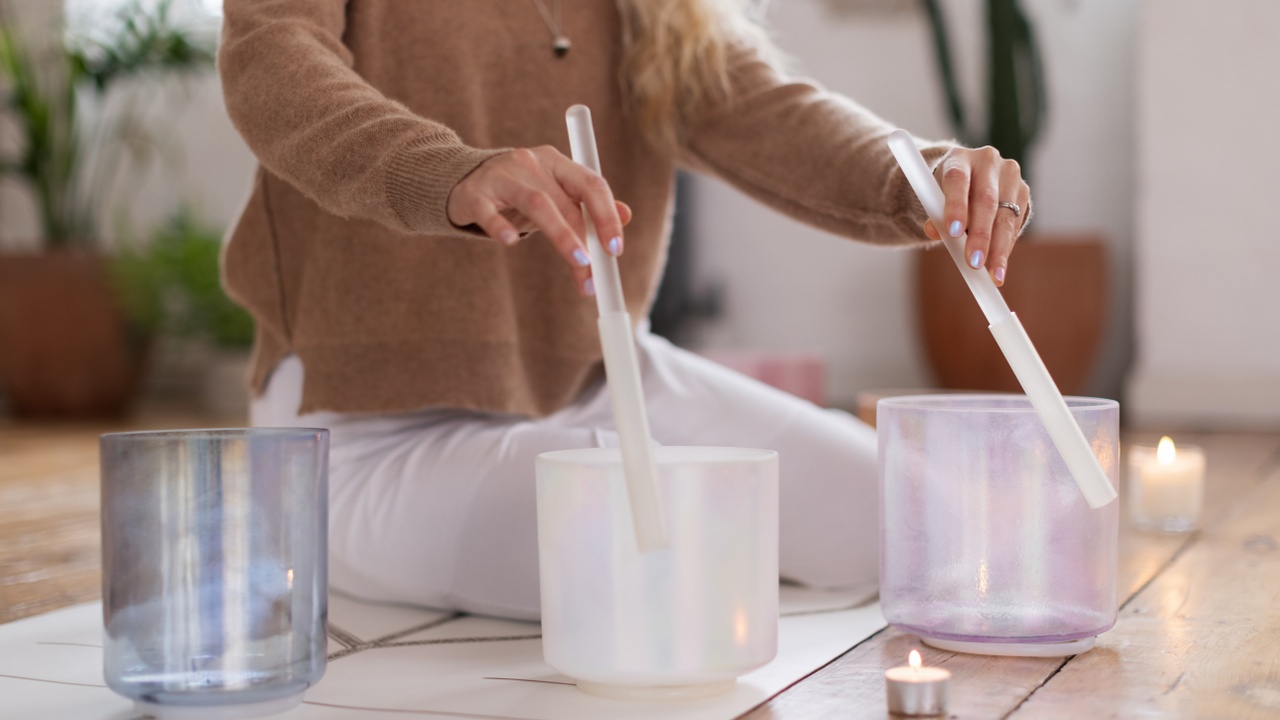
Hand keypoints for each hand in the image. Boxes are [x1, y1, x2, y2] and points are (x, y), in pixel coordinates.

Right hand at [447, 146, 631, 296]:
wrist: (463, 179)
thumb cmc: (518, 191)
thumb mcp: (554, 193)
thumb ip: (587, 203)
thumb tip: (626, 215)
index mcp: (556, 163)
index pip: (592, 185)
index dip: (607, 217)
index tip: (615, 249)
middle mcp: (532, 164)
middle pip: (566, 203)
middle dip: (584, 242)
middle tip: (592, 276)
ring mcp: (502, 176)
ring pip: (538, 205)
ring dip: (562, 236)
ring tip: (578, 264)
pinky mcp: (475, 194)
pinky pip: (489, 212)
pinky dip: (501, 226)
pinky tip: (512, 242)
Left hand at [923, 146, 1029, 286]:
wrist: (968, 176)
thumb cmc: (947, 192)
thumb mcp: (934, 199)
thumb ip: (934, 215)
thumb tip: (935, 233)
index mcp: (959, 158)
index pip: (957, 180)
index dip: (955, 206)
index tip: (952, 232)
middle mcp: (987, 161)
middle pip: (986, 200)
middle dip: (980, 235)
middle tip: (974, 262)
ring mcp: (1009, 174)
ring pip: (1006, 215)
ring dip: (999, 248)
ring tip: (993, 274)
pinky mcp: (1023, 190)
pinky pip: (1016, 223)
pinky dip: (1007, 246)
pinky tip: (1000, 265)